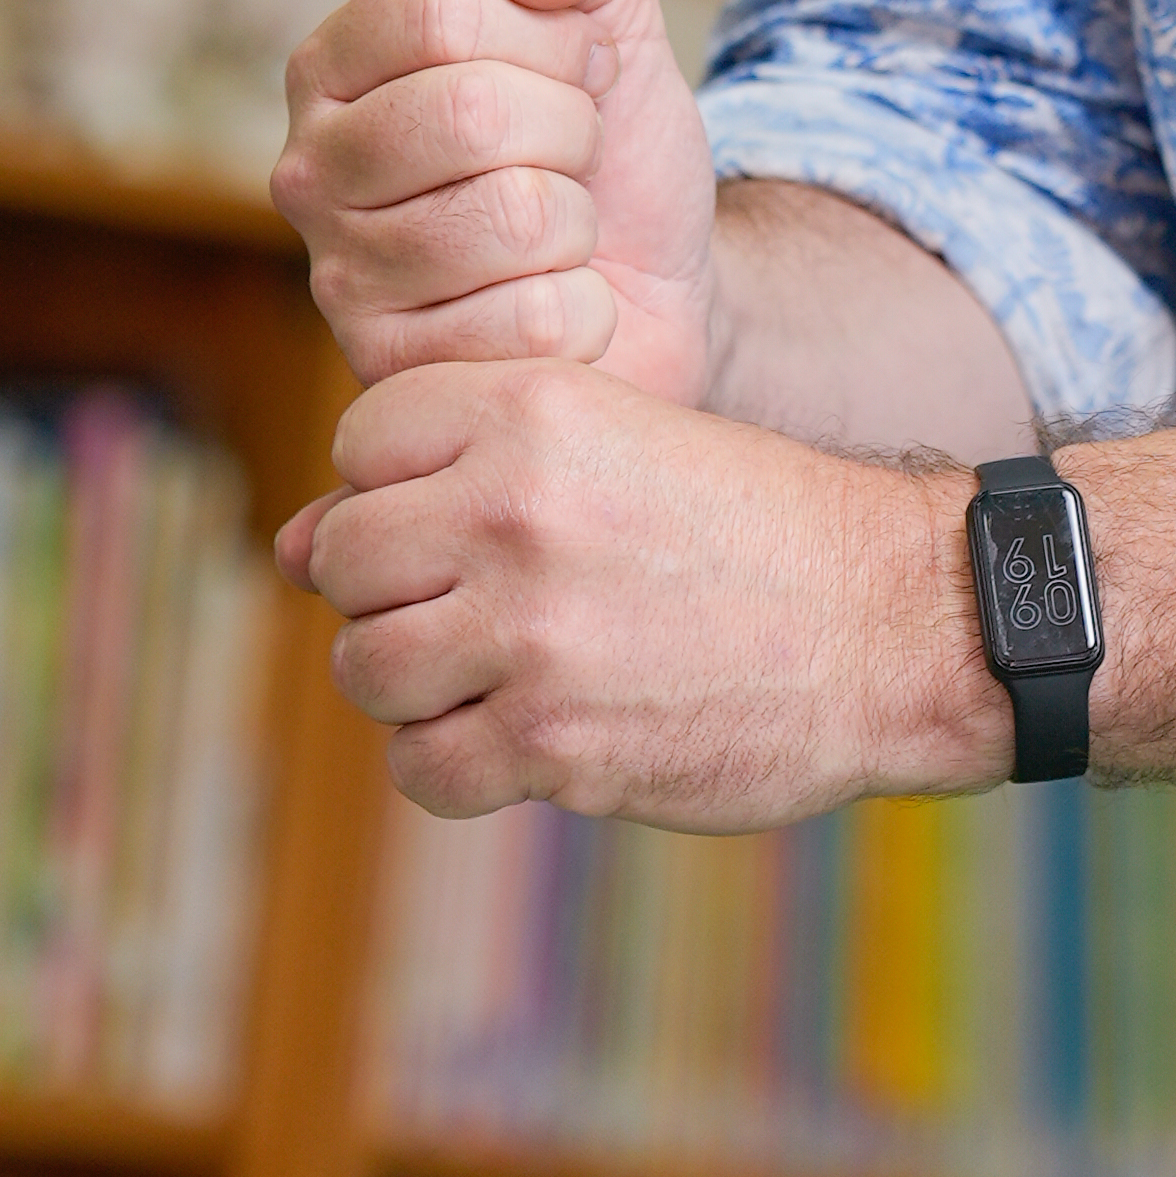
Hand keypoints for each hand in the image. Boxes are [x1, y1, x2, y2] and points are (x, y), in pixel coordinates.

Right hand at [274, 0, 717, 397]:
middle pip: (474, 110)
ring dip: (578, 222)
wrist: (661, 286)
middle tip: (572, 161)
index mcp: (336, 64)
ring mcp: (341, 281)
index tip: (572, 70)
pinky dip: (585, 313)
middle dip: (571, 131)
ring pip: (513, 214)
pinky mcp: (396, 377)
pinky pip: (535, 318)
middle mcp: (311, 169)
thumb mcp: (609, 14)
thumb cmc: (610, 149)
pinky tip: (556, 313)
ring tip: (559, 235)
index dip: (549, 37)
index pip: (442, 9)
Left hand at [274, 360, 993, 830]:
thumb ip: (452, 480)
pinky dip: (456, 765)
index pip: (360, 445)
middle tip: (483, 608)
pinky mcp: (551, 742)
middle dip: (393, 593)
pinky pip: (421, 768)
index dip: (400, 490)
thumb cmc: (749, 531)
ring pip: (366, 668)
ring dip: (419, 683)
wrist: (891, 622)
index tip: (471, 521)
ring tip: (506, 673)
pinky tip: (526, 738)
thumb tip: (284, 546)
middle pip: (344, 560)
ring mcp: (528, 631)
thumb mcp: (614, 450)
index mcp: (532, 409)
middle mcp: (514, 508)